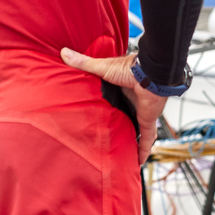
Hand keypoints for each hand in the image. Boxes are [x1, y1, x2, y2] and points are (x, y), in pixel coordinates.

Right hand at [60, 47, 164, 163]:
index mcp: (121, 89)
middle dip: (120, 127)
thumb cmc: (129, 69)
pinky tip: (139, 161)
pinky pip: (147, 139)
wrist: (149, 74)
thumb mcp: (102, 68)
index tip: (99, 114)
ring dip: (132, 141)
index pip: (114, 100)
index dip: (108, 106)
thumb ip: (84, 64)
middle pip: (125, 118)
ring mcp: (141, 112)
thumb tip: (64, 53)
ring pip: (136, 131)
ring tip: (122, 153)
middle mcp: (132, 102)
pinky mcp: (148, 121)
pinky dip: (144, 150)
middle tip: (108, 139)